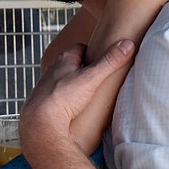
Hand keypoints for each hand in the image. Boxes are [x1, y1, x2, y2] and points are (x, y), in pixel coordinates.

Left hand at [20, 40, 134, 152]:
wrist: (40, 124)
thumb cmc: (63, 98)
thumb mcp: (91, 78)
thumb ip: (110, 62)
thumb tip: (127, 44)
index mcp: (64, 60)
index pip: (79, 48)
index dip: (90, 50)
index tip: (100, 55)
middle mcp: (52, 71)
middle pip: (70, 64)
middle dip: (82, 68)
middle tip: (96, 75)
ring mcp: (46, 88)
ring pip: (62, 81)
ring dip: (72, 85)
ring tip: (85, 93)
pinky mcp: (44, 105)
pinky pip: (57, 98)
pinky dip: (65, 100)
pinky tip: (72, 109)